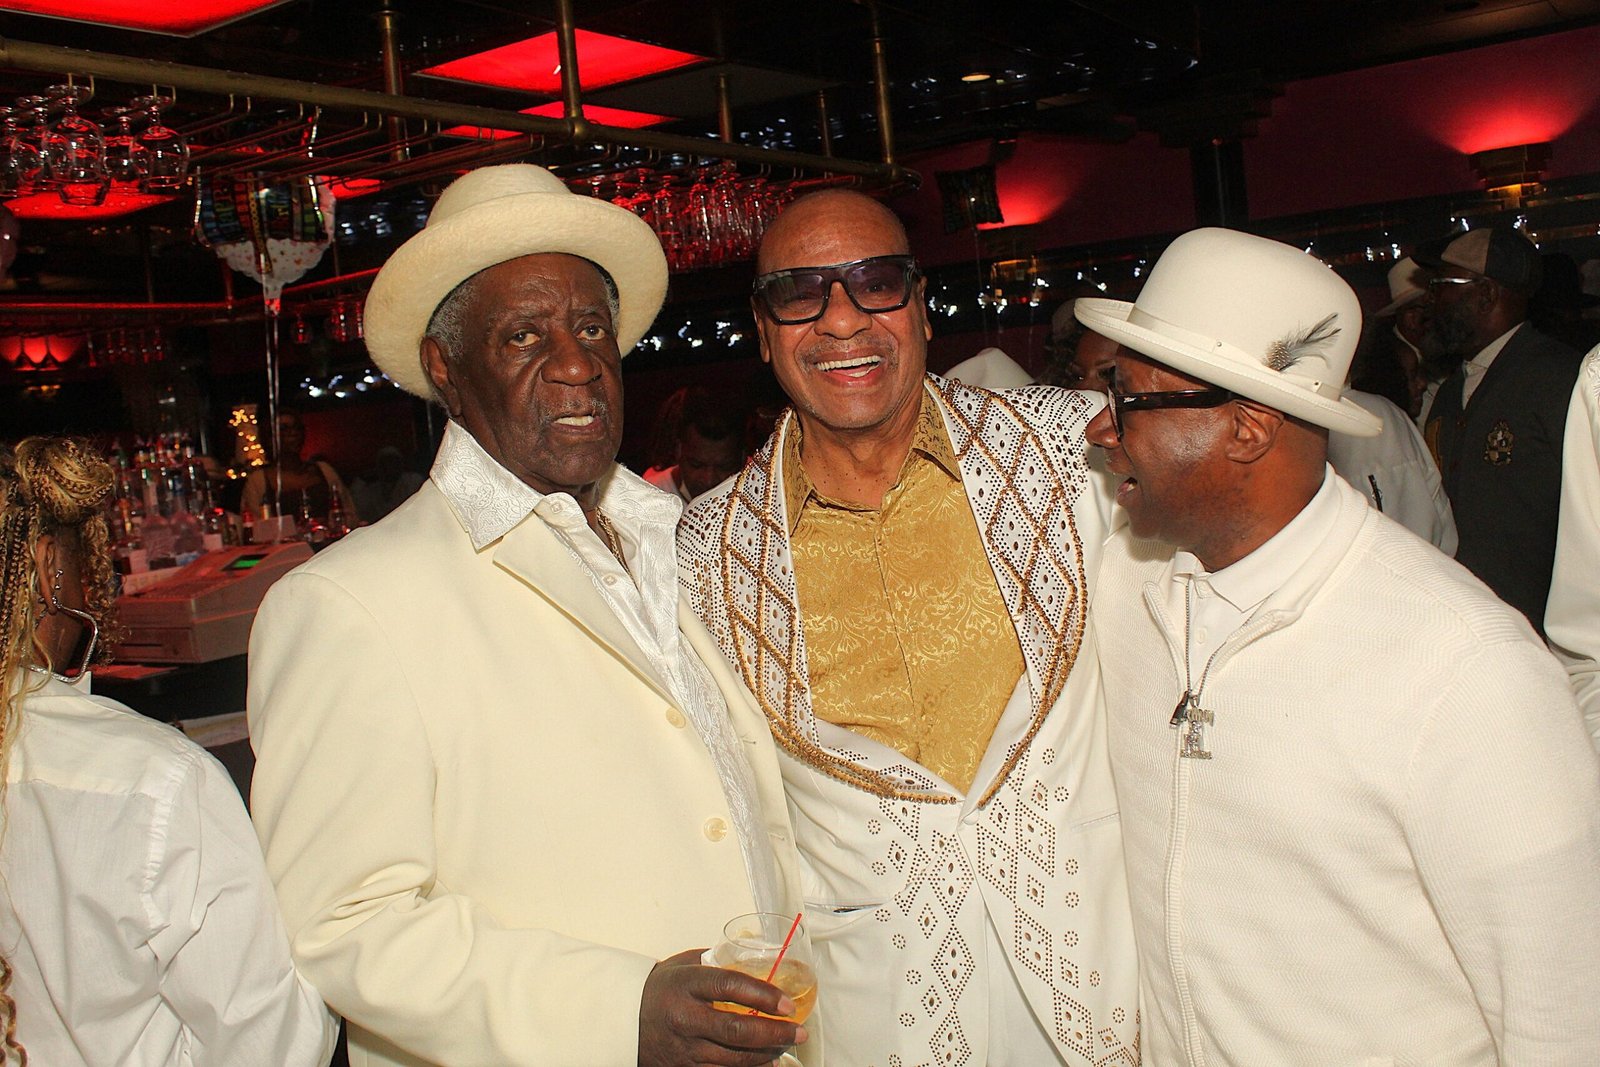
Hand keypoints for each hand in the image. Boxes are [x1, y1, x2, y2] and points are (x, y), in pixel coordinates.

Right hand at [638, 948, 806, 1066]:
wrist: (623, 1018)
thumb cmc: (658, 989)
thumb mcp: (684, 965)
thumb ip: (718, 963)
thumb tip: (757, 960)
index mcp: (686, 984)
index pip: (730, 986)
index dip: (763, 995)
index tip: (786, 1002)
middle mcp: (684, 1018)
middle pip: (737, 1030)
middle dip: (774, 1033)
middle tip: (798, 1031)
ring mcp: (683, 1048)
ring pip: (733, 1058)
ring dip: (766, 1054)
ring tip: (786, 1046)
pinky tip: (765, 1063)